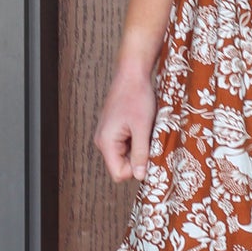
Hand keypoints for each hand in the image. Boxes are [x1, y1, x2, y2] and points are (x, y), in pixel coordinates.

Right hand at [94, 60, 156, 180]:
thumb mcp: (142, 127)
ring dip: (138, 148)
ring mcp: (107, 135)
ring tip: (145, 130)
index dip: (136, 170)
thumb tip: (140, 176)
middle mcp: (103, 141)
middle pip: (121, 165)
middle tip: (149, 140)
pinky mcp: (113, 129)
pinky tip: (141, 126)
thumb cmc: (136, 97)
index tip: (149, 154)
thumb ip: (141, 153)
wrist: (132, 74)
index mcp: (106, 142)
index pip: (119, 173)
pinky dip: (136, 140)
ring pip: (125, 155)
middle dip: (138, 158)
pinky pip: (125, 145)